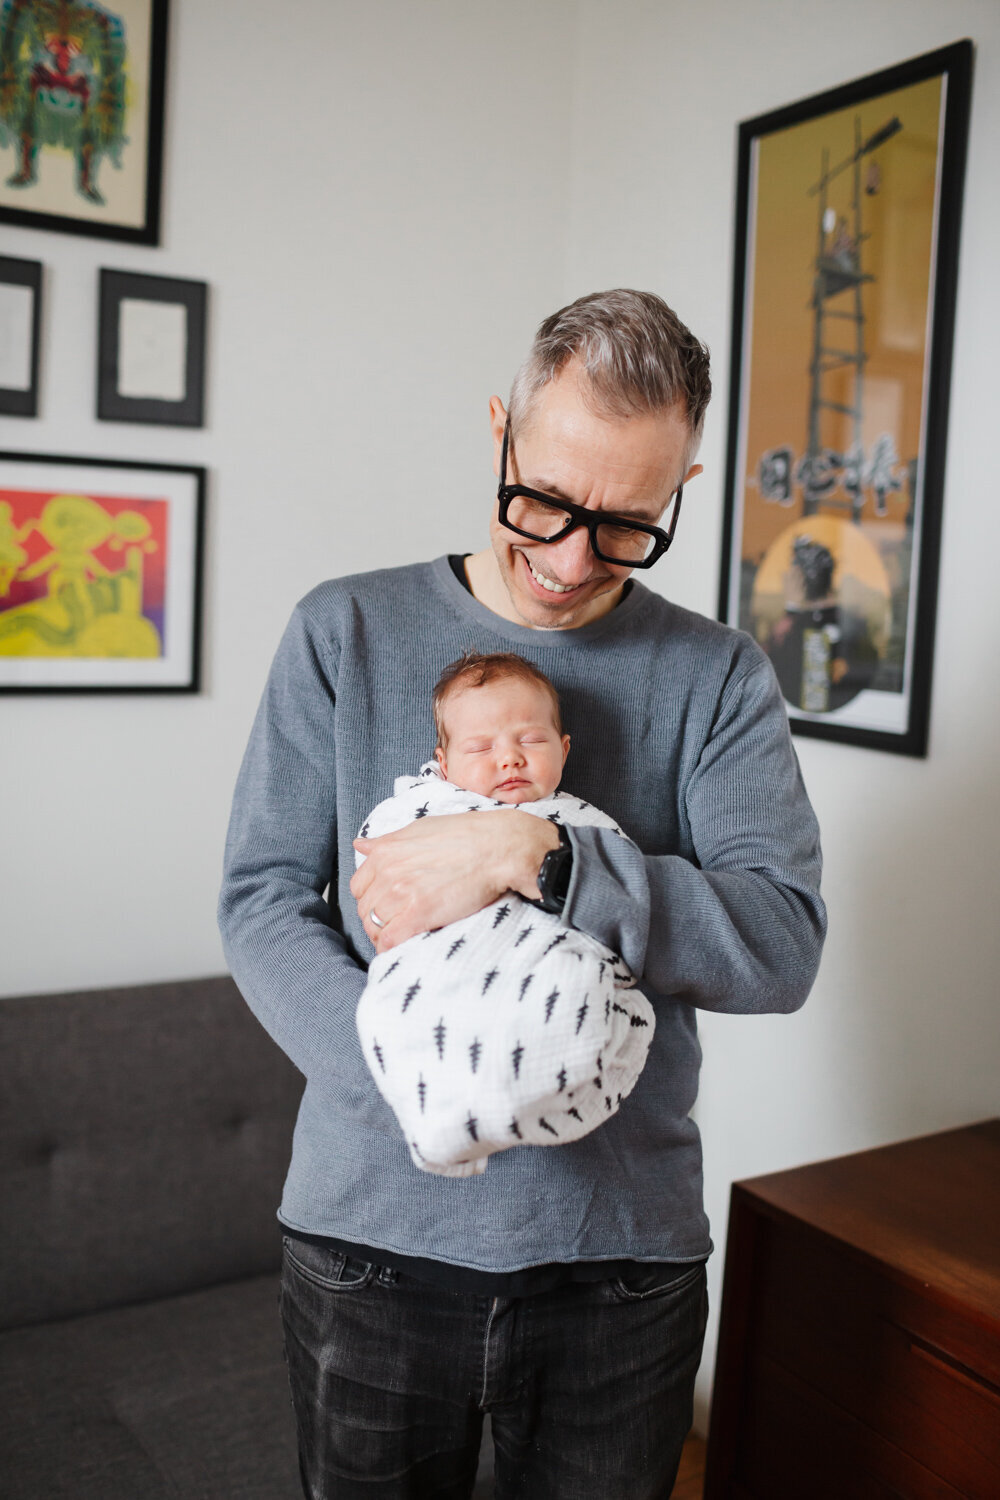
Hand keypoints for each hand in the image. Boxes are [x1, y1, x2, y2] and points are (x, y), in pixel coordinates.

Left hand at [350, 811, 559, 952]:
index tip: (385, 904)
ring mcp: (401, 894)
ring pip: (374, 926)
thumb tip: (360, 845)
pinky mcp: (418, 914)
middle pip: (365, 908)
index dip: (371, 898)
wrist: (497, 847)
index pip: (358, 886)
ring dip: (383, 934)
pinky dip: (389, 948)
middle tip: (395, 922)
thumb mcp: (419, 829)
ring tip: (400, 935)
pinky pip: (389, 941)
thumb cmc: (465, 835)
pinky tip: (401, 947)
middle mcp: (387, 872)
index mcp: (385, 852)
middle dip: (377, 918)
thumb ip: (387, 841)